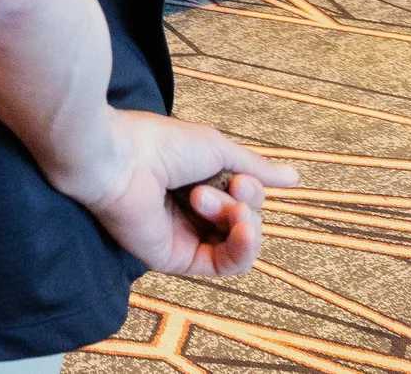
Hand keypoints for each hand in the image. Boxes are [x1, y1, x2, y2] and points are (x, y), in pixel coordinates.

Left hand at [69, 109, 296, 277]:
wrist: (117, 159)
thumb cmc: (159, 144)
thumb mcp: (217, 148)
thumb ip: (254, 168)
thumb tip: (293, 178)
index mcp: (196, 181)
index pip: (244, 199)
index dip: (251, 191)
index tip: (239, 177)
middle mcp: (190, 211)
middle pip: (245, 222)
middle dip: (245, 205)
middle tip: (229, 187)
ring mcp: (183, 236)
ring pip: (240, 245)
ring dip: (244, 224)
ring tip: (223, 205)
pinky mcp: (176, 258)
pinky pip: (225, 265)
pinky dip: (243, 249)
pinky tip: (243, 230)